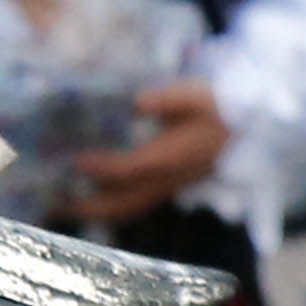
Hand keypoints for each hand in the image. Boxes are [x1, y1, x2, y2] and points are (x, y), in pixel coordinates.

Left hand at [65, 79, 229, 225]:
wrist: (253, 127)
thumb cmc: (223, 107)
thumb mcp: (199, 94)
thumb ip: (168, 99)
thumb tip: (137, 102)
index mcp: (173, 156)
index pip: (132, 169)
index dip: (102, 168)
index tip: (76, 161)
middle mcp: (168, 177)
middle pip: (123, 202)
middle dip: (87, 206)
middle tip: (52, 204)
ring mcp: (170, 185)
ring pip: (129, 208)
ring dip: (96, 211)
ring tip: (64, 207)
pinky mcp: (171, 185)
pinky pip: (137, 205)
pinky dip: (112, 207)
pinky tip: (96, 199)